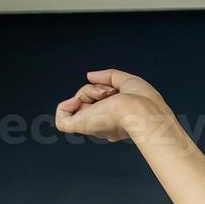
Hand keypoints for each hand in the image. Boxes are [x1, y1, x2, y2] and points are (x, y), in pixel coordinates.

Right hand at [54, 68, 179, 144]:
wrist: (141, 110)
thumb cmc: (142, 100)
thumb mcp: (126, 80)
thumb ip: (107, 76)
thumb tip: (89, 76)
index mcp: (115, 118)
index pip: (100, 101)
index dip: (104, 90)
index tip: (115, 90)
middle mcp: (103, 124)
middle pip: (87, 99)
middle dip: (96, 88)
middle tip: (110, 92)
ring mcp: (92, 125)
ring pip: (77, 102)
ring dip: (87, 92)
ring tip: (104, 95)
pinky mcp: (82, 127)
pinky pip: (62, 120)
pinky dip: (64, 107)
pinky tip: (77, 101)